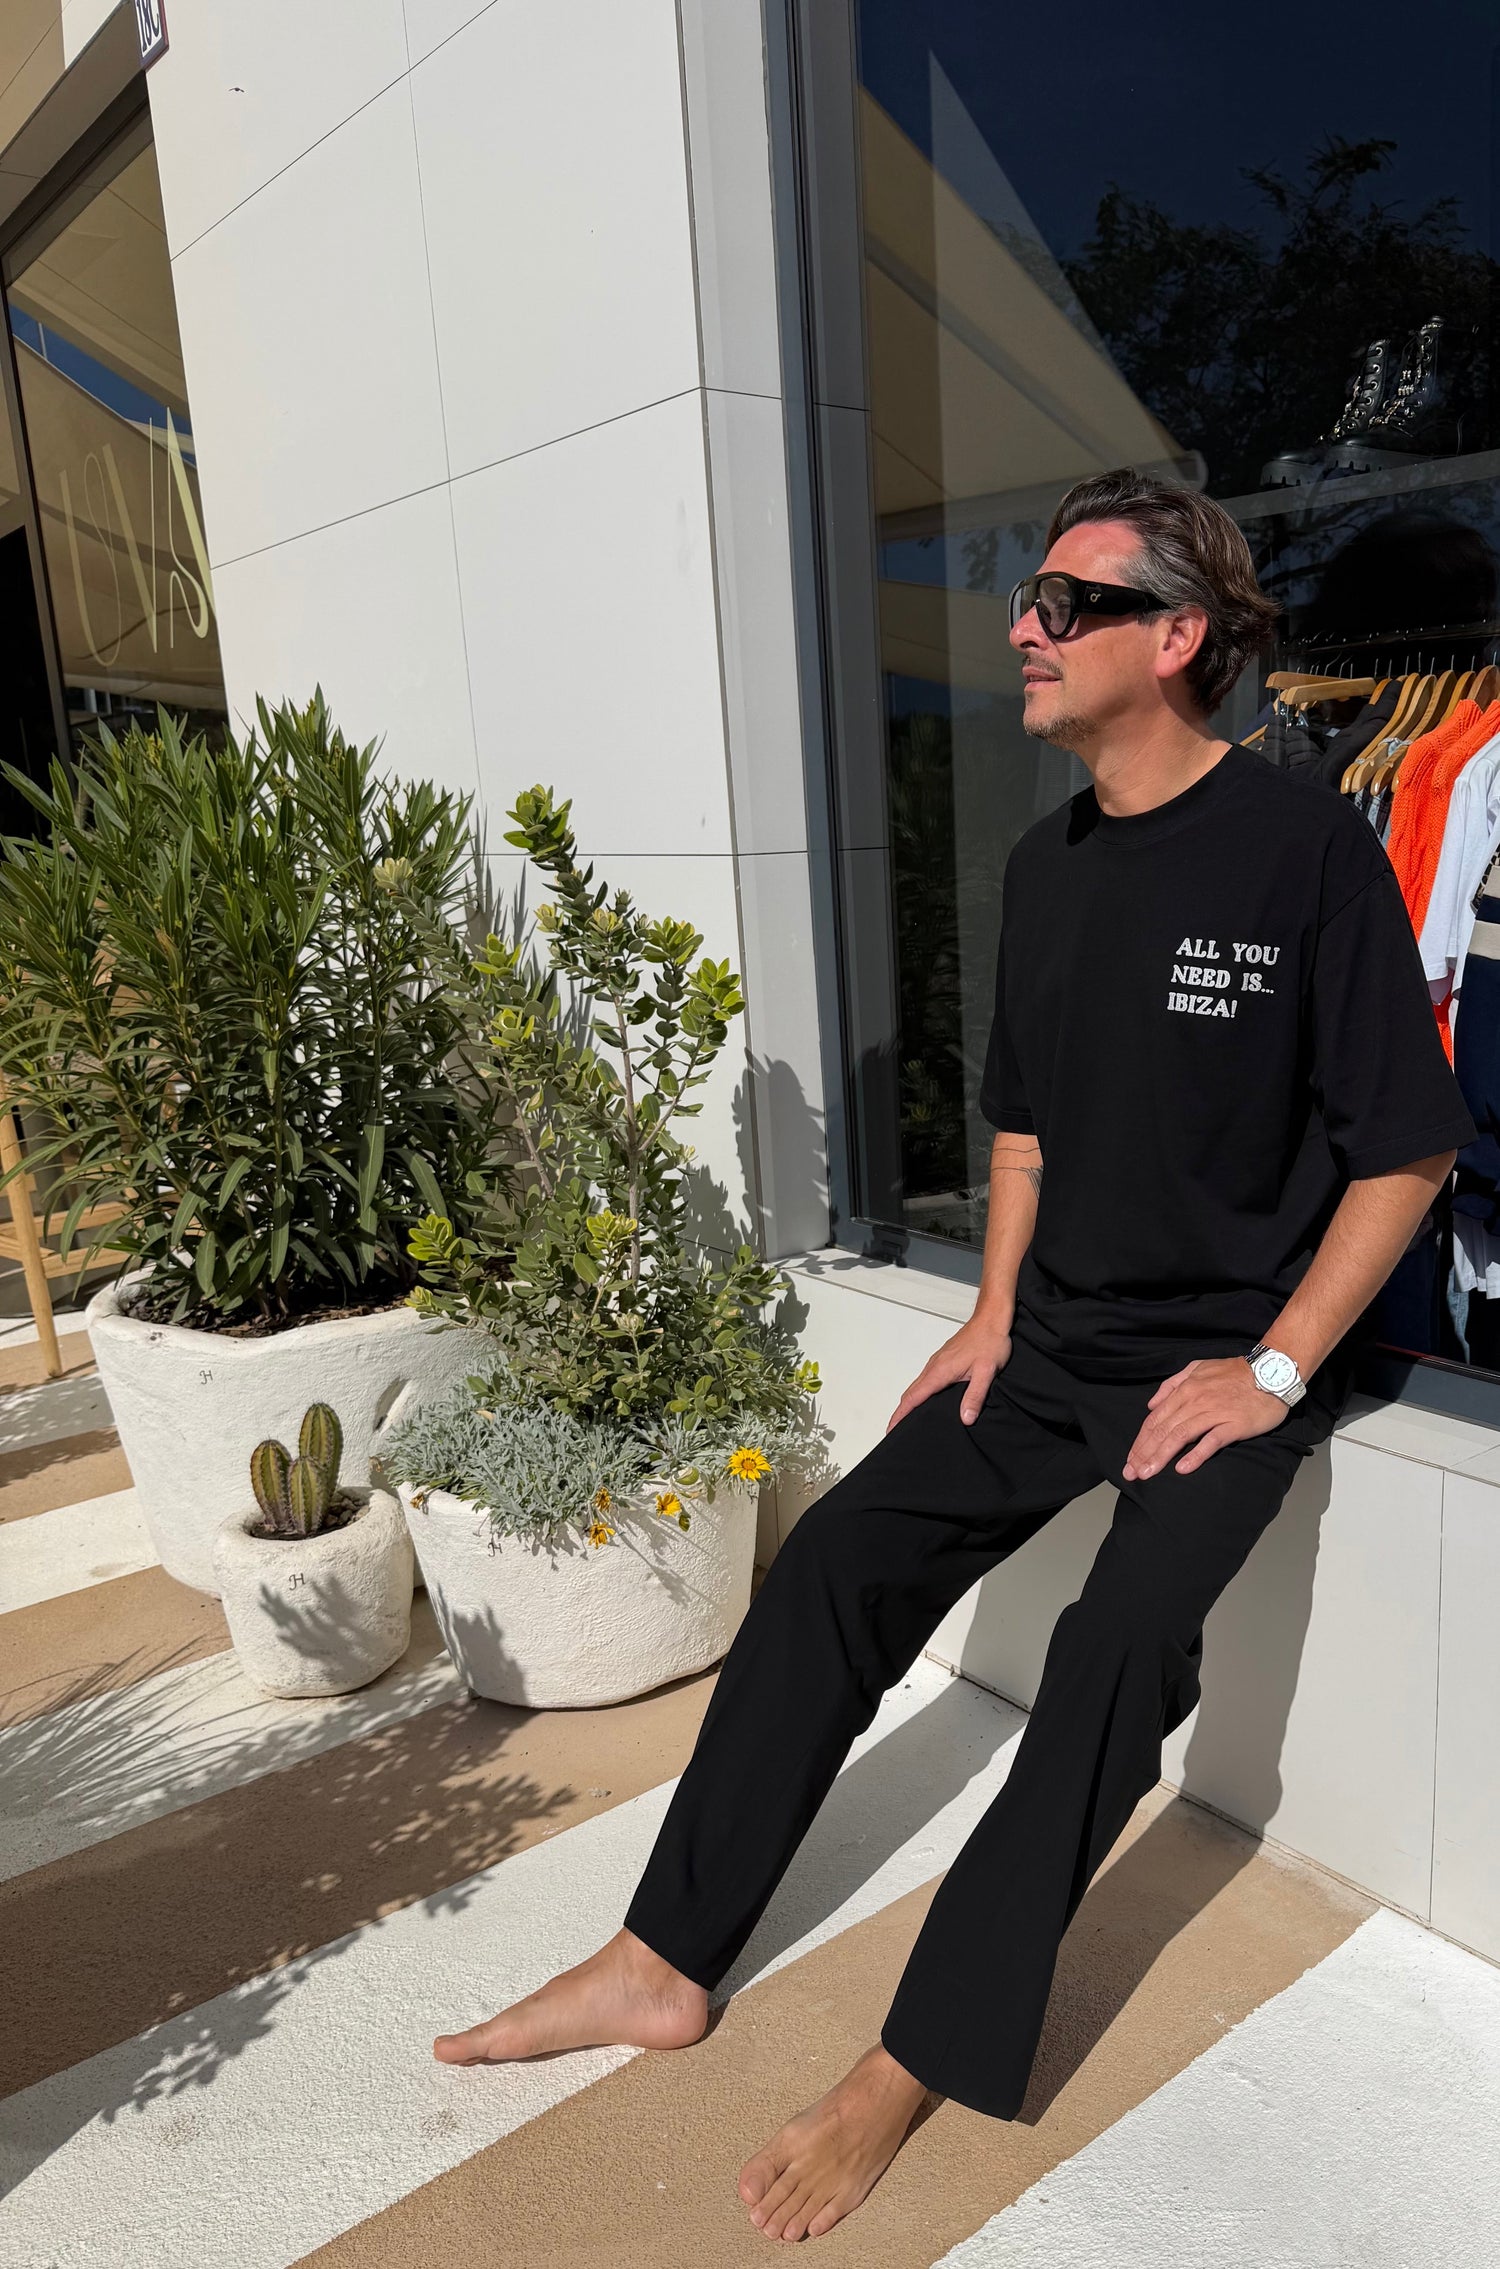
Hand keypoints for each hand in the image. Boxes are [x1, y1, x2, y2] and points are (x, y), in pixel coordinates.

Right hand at [887, 1311, 1012, 1432]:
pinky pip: (925, 1379)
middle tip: (895, 1430)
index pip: (913, 1397)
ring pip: (917, 1386)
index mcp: (940, 1371)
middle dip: (900, 1412)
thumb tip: (966, 1418)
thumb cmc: (990, 1341)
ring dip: (909, 1402)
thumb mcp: (986, 1372)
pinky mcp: (943, 1360)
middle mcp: (934, 1366)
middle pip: (910, 1393)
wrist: (991, 1319)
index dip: (900, 1415)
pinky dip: (918, 1392)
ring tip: (907, 1419)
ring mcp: (937, 1362)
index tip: (891, 1429)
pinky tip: (925, 1399)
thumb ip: (975, 1396)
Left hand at [1122, 1356, 1288, 1480]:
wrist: (1271, 1371)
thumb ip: (1172, 1384)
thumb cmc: (1234, 1373)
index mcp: (1185, 1389)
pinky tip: (1182, 1468)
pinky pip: (1211, 1441)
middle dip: (1144, 1453)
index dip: (1140, 1441)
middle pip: (1163, 1430)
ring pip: (1180, 1436)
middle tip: (1131, 1473)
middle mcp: (1195, 1401)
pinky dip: (1195, 1455)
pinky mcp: (1233, 1424)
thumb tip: (1152, 1403)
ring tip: (1148, 1473)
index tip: (1130, 1459)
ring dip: (1161, 1456)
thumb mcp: (1198, 1368)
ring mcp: (1214, 1413)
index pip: (1155, 1419)